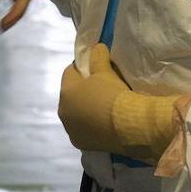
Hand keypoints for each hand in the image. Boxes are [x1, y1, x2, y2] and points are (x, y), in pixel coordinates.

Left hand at [59, 45, 183, 159]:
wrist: (127, 125)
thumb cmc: (113, 94)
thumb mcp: (106, 71)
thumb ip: (98, 57)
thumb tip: (96, 48)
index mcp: (66, 91)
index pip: (70, 72)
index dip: (83, 68)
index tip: (96, 69)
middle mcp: (63, 111)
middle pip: (71, 95)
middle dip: (82, 90)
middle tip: (102, 88)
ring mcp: (70, 129)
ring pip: (75, 113)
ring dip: (85, 109)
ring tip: (104, 107)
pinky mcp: (80, 143)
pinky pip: (83, 129)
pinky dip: (90, 125)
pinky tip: (103, 123)